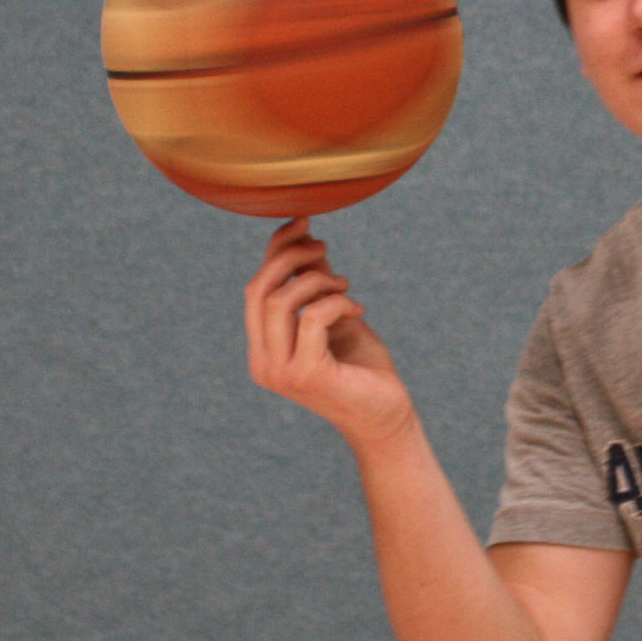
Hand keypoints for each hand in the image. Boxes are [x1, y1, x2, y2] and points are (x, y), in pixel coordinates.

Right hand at [244, 217, 413, 447]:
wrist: (386, 416)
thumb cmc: (362, 368)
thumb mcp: (334, 316)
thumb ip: (314, 286)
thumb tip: (305, 240)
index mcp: (263, 350)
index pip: (255, 290)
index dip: (276, 252)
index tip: (304, 224)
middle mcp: (263, 363)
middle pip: (259, 289)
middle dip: (290, 256)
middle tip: (323, 245)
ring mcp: (280, 372)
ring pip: (281, 300)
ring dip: (318, 280)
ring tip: (345, 285)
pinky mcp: (305, 374)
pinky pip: (311, 317)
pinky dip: (336, 302)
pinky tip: (357, 309)